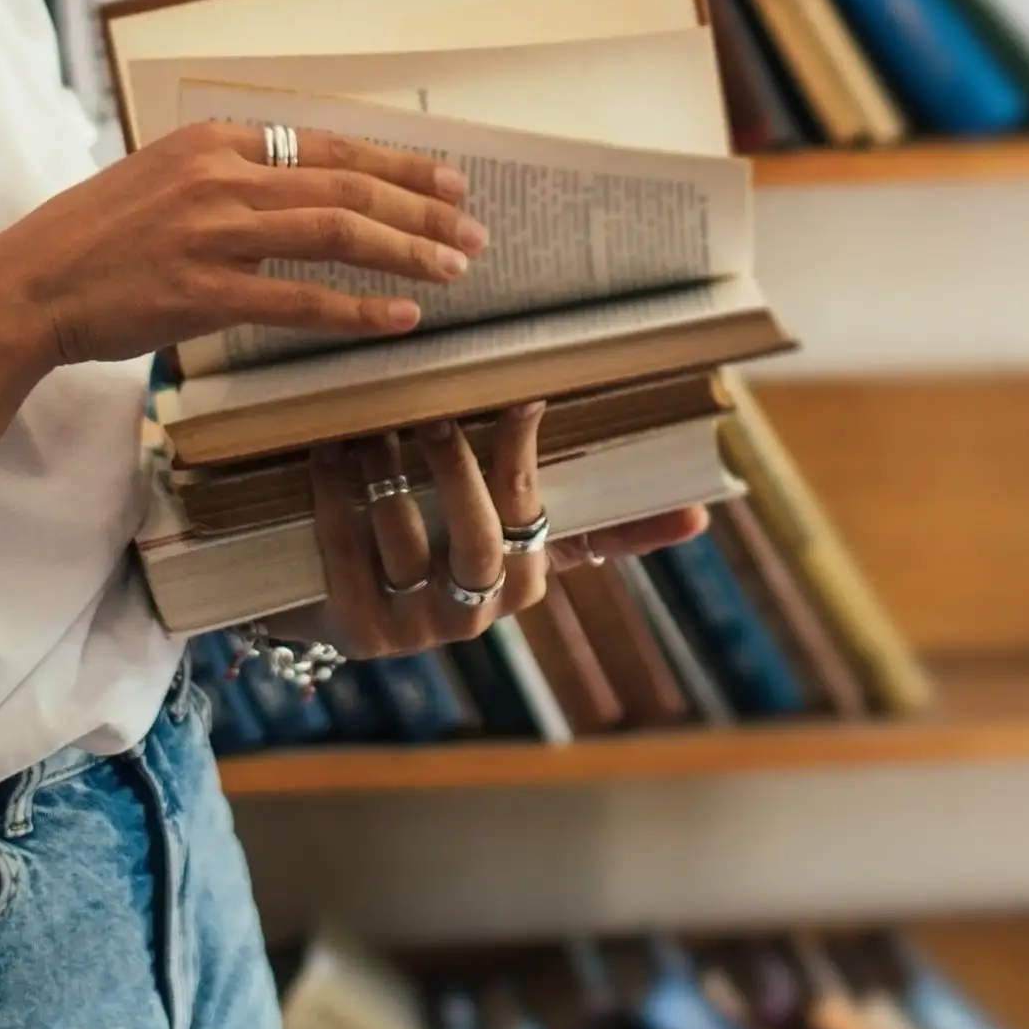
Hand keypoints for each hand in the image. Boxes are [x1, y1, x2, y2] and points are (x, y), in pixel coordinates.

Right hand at [0, 120, 486, 373]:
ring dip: (404, 251)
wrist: (29, 283)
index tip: (450, 181)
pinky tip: (399, 318)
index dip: (398, 164)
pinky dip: (357, 308)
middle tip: (473, 231)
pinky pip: (298, 300)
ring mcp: (209, 232)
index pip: (329, 144)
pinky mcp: (200, 292)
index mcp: (213, 140)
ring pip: (334, 233)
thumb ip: (232, 179)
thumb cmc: (97, 238)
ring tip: (453, 269)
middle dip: (420, 209)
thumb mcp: (164, 179)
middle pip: (345, 186)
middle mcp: (217, 176)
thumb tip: (306, 190)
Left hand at [299, 402, 712, 658]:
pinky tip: (327, 451)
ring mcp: (413, 627)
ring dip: (385, 471)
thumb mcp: (518, 540)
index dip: (527, 456)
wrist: (341, 612)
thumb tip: (701, 516)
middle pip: (478, 538)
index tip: (525, 397)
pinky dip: (334, 496)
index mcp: (526, 581)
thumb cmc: (445, 553)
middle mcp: (476, 612)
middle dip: (458, 468)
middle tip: (433, 409)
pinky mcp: (356, 631)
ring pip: (403, 539)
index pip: (536, 513)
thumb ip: (601, 527)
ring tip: (370, 420)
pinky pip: (344, 553)